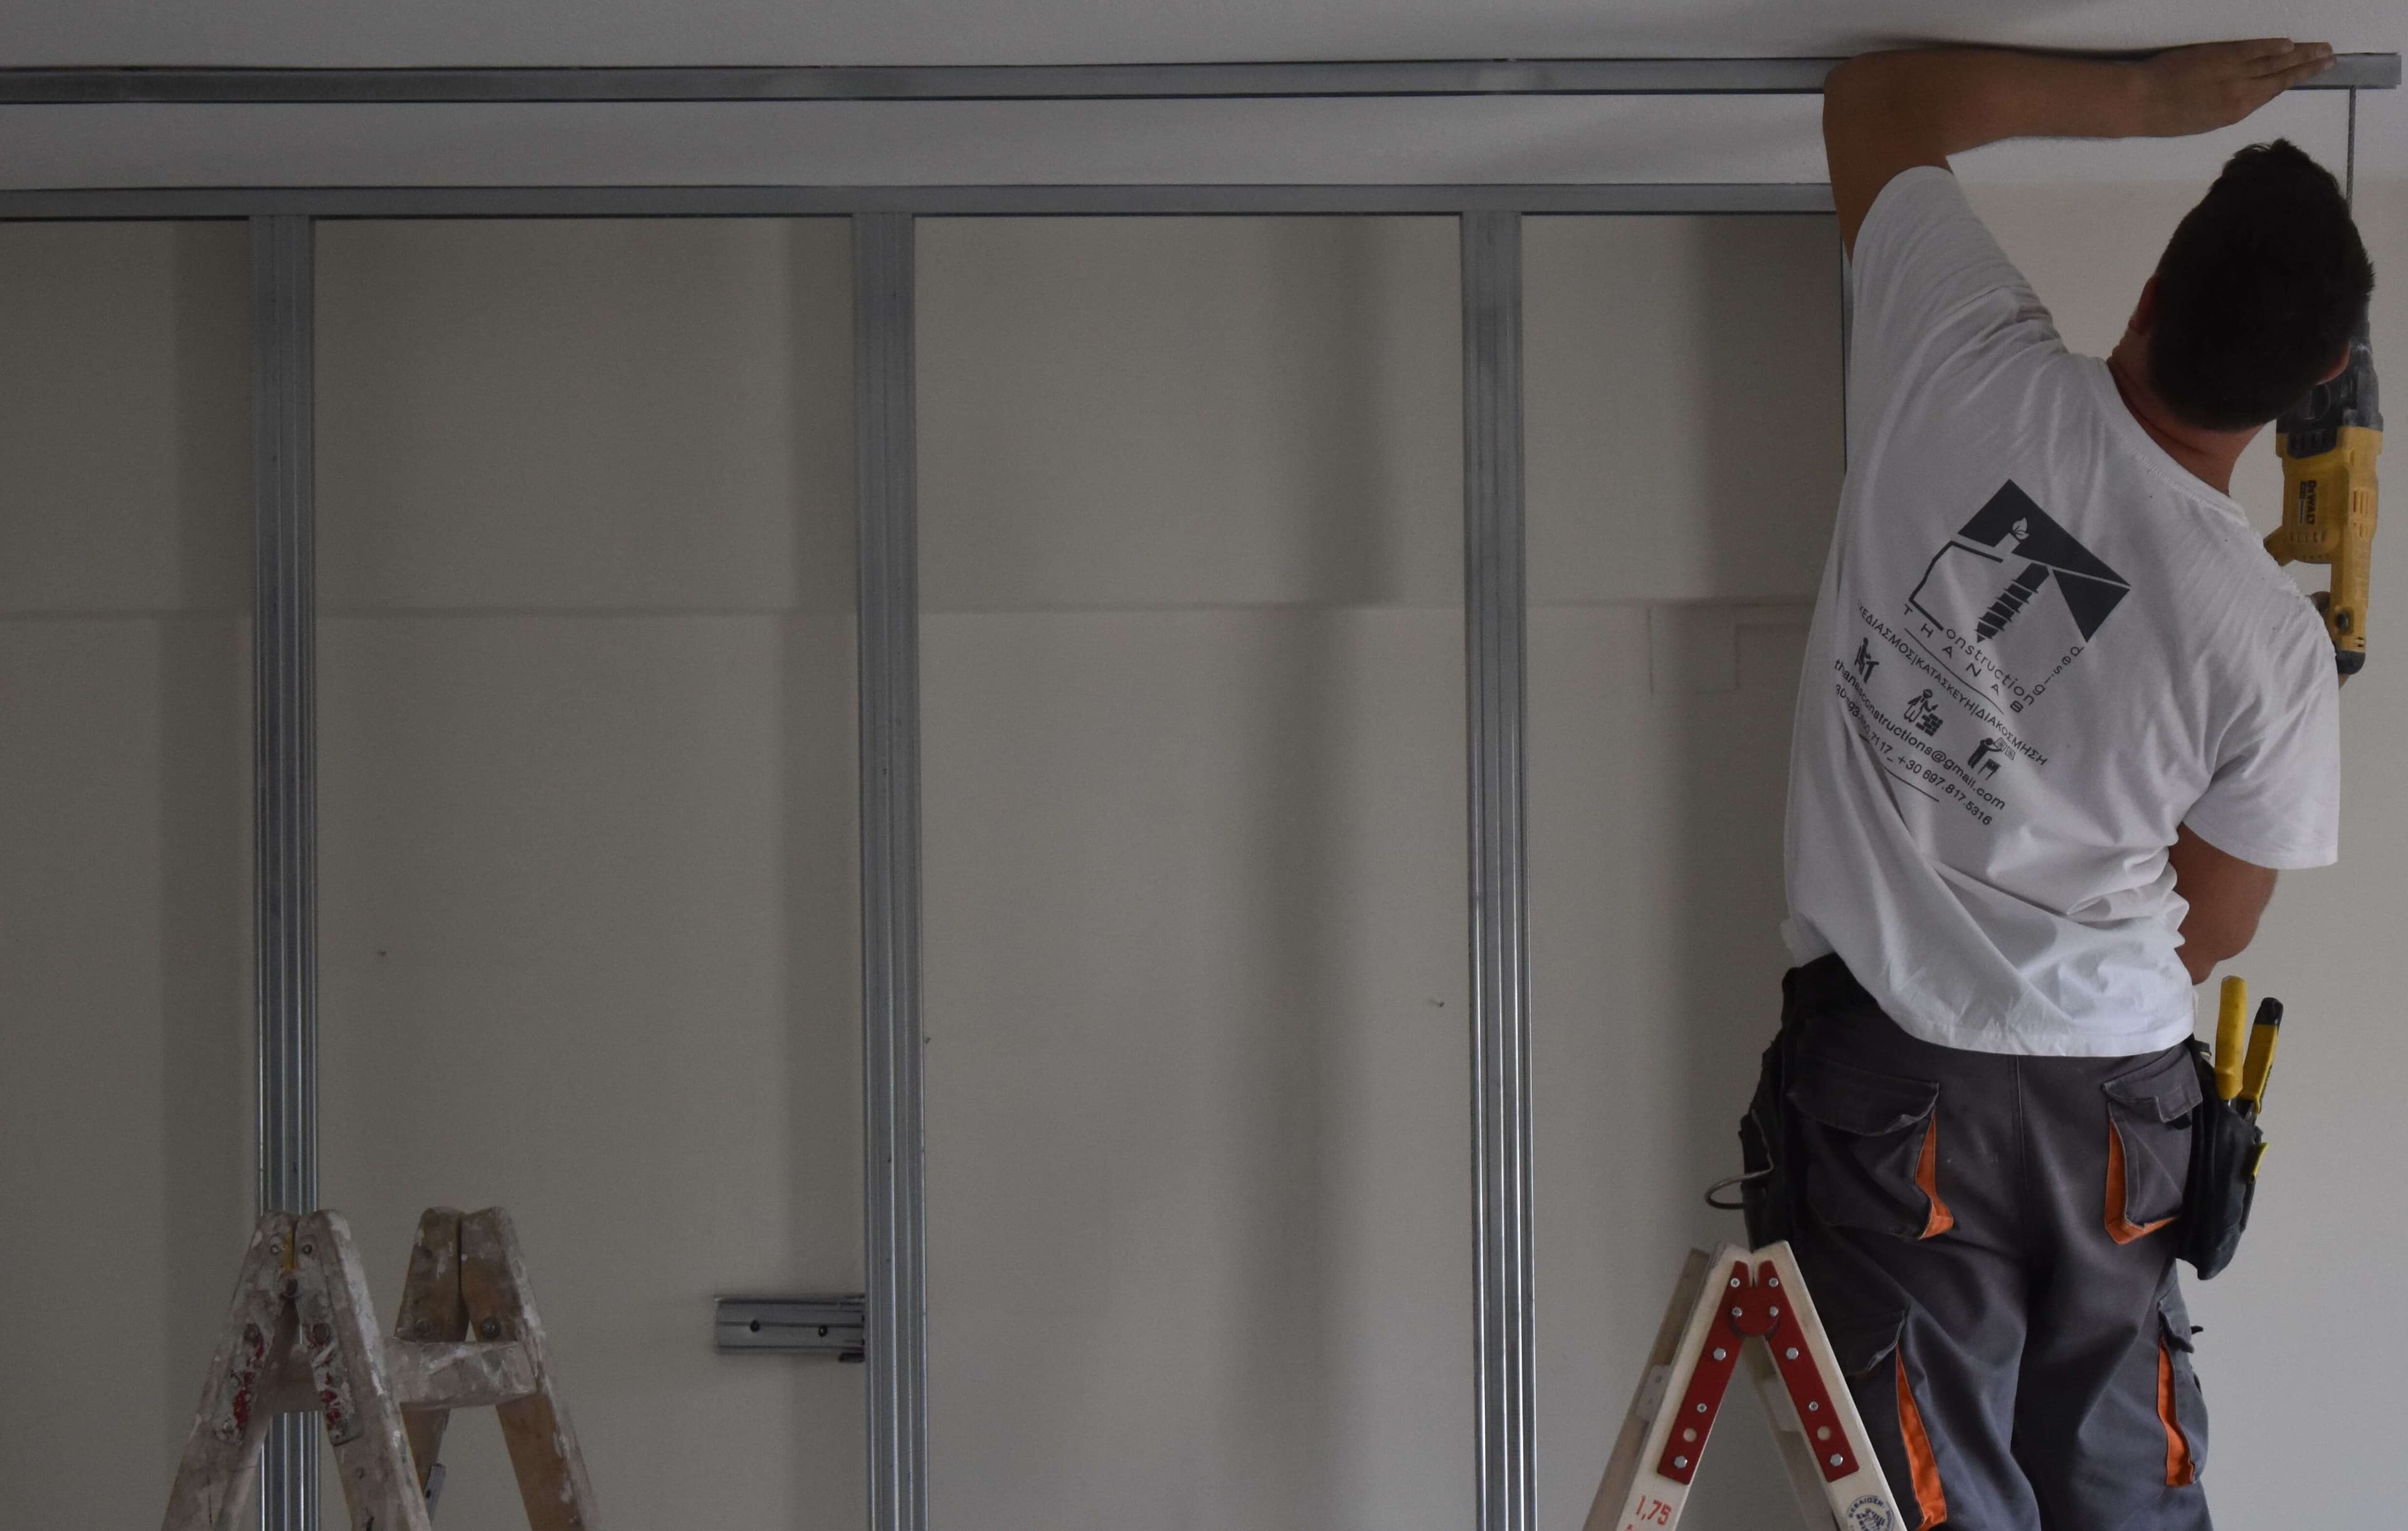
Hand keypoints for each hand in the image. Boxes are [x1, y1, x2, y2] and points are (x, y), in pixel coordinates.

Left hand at [2135, 39, 2335, 136]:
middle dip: (2308, 65)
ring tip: (2321, 49)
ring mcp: (2232, 72)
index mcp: (2236, 111)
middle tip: (2331, 58)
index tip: (2317, 73)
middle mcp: (2241, 91)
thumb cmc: (2165, 117)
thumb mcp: (2203, 121)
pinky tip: (2288, 43)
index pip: (2274, 91)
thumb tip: (2248, 94)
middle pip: (2282, 75)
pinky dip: (2271, 46)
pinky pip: (2252, 49)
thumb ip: (2229, 107)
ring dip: (2299, 54)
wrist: (2141, 101)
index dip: (2298, 81)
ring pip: (2273, 61)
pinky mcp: (2219, 55)